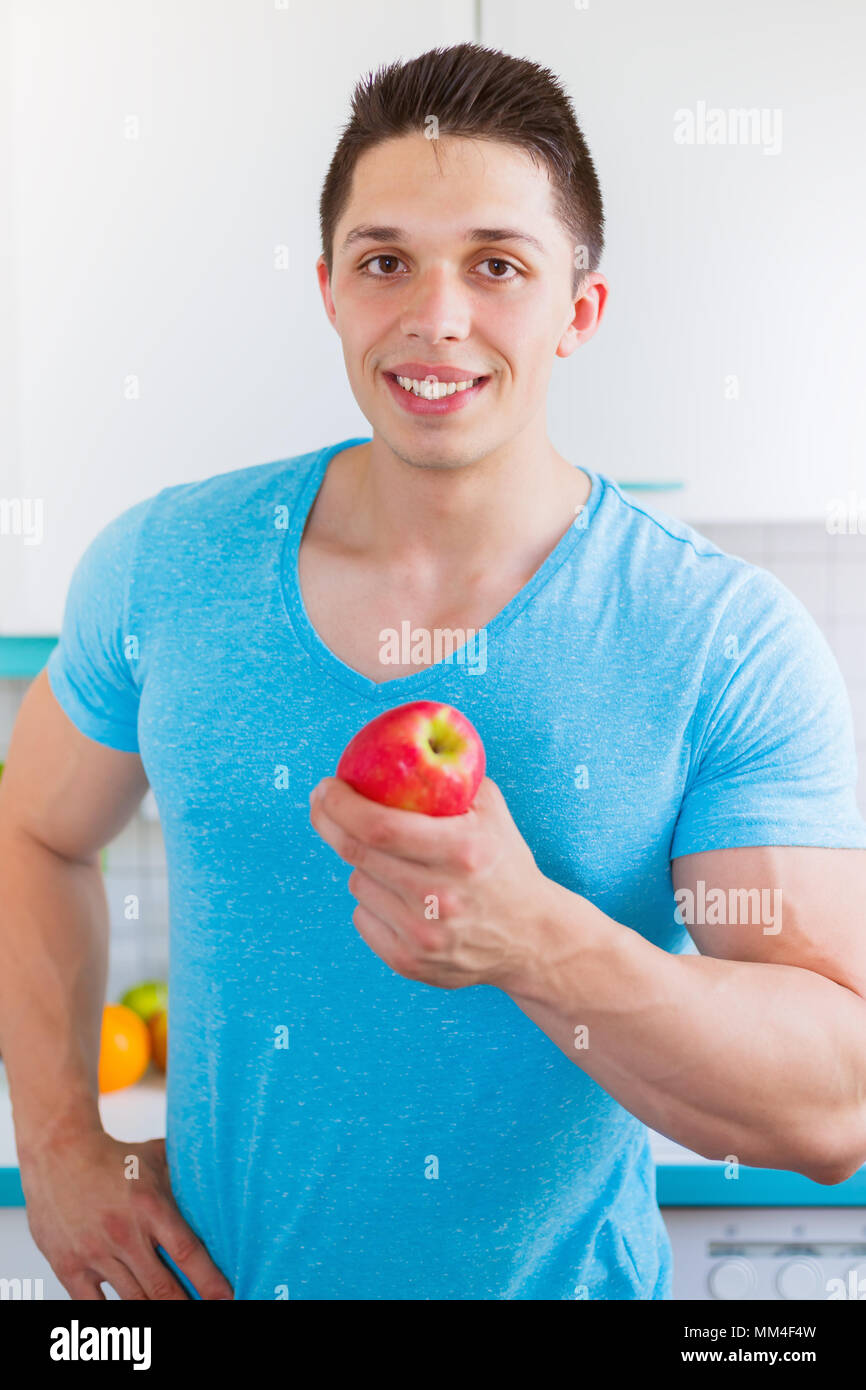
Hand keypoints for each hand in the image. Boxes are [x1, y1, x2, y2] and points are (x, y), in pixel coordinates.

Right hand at [20, 1131, 233, 1299]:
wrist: (57, 1153)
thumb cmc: (112, 1156)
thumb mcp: (155, 1157)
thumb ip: (184, 1174)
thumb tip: (219, 1174)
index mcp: (150, 1207)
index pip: (187, 1253)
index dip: (209, 1281)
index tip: (227, 1297)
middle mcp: (123, 1234)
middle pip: (163, 1288)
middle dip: (186, 1305)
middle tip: (205, 1311)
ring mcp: (94, 1253)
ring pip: (133, 1301)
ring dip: (156, 1312)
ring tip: (173, 1311)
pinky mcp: (68, 1266)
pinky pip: (94, 1306)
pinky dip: (115, 1316)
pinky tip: (133, 1318)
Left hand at [309, 774, 553, 991]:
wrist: (531, 938)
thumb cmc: (505, 863)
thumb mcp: (490, 810)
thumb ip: (449, 776)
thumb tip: (399, 747)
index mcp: (462, 851)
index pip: (380, 826)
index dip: (341, 804)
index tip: (326, 787)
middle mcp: (441, 896)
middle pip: (357, 853)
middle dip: (330, 822)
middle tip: (324, 803)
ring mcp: (423, 935)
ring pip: (358, 883)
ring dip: (363, 863)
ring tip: (392, 859)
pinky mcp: (409, 962)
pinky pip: (362, 916)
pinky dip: (371, 899)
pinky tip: (399, 895)